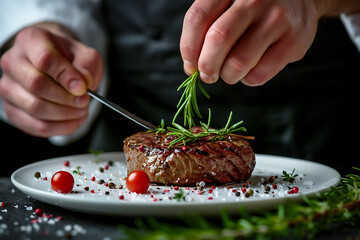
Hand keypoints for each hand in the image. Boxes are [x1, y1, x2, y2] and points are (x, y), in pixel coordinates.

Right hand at [0, 23, 102, 136]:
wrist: (56, 66)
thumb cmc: (69, 59)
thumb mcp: (85, 54)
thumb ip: (87, 66)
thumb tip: (81, 85)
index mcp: (31, 40)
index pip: (45, 60)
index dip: (67, 77)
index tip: (83, 88)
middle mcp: (13, 62)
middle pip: (37, 85)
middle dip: (67, 98)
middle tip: (85, 101)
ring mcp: (9, 87)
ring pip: (35, 108)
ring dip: (65, 114)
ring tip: (82, 110)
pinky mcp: (13, 110)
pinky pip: (36, 126)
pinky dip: (60, 127)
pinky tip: (74, 121)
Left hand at [180, 0, 319, 85]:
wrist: (301, 0)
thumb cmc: (253, 9)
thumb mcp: (228, 6)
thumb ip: (207, 28)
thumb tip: (191, 66)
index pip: (198, 18)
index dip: (188, 48)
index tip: (190, 65)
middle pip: (218, 39)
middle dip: (206, 66)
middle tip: (207, 74)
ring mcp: (277, 19)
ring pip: (239, 61)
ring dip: (227, 76)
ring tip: (229, 73)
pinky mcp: (294, 41)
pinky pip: (260, 74)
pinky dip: (248, 79)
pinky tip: (250, 71)